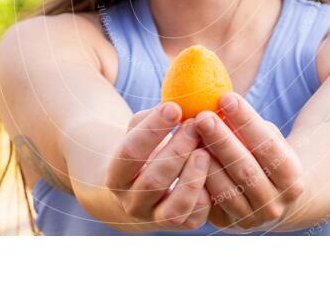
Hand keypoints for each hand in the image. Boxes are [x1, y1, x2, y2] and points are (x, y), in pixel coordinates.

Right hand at [104, 102, 211, 230]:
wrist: (141, 185)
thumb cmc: (144, 146)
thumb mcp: (139, 129)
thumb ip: (153, 118)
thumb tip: (180, 102)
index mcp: (115, 176)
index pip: (130, 153)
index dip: (152, 130)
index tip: (174, 107)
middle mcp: (131, 203)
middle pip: (153, 181)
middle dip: (177, 150)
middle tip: (196, 125)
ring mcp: (155, 218)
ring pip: (174, 207)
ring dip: (193, 177)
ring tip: (205, 150)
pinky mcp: (180, 225)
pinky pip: (195, 216)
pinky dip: (206, 195)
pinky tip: (214, 170)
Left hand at [196, 93, 304, 230]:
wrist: (270, 196)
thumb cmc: (263, 155)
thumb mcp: (265, 139)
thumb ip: (248, 125)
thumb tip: (219, 99)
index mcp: (292, 176)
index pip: (269, 145)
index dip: (247, 121)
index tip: (226, 97)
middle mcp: (276, 202)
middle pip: (245, 169)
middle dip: (222, 140)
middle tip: (202, 116)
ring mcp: (252, 218)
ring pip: (225, 189)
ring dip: (205, 162)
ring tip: (189, 136)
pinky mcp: (229, 225)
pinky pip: (209, 204)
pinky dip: (196, 181)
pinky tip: (184, 158)